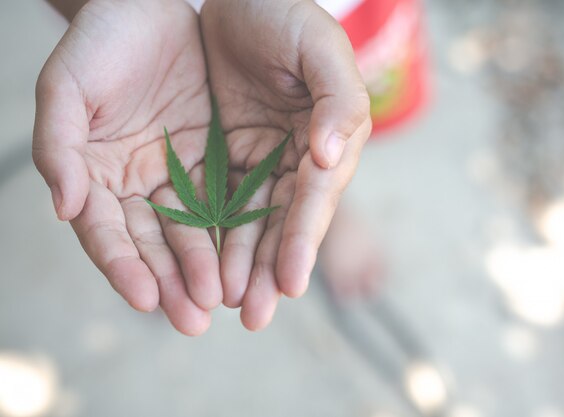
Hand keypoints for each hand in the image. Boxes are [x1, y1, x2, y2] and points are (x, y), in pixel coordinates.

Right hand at [34, 0, 218, 335]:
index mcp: (95, 176)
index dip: (123, 266)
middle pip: (154, 244)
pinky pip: (229, 198)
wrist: (146, 6)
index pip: (107, 233)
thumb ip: (60, 146)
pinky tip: (250, 259)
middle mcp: (137, 185)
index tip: (144, 298)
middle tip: (194, 319)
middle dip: (173, 282)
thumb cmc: (98, 43)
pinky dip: (236, 229)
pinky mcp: (214, 158)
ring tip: (226, 301)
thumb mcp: (67, 87)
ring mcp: (177, 174)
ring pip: (194, 230)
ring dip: (209, 267)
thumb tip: (65, 208)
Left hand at [200, 0, 371, 329]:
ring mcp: (256, 161)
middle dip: (269, 268)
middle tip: (255, 315)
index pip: (314, 195)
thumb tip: (329, 159)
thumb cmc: (284, 15)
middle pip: (283, 221)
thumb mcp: (319, 47)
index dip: (302, 238)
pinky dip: (207, 235)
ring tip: (225, 305)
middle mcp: (295, 158)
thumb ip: (337, 100)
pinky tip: (198, 268)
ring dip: (239, 264)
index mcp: (327, 137)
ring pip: (248, 221)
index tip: (290, 282)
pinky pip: (212, 201)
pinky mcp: (220, 158)